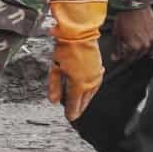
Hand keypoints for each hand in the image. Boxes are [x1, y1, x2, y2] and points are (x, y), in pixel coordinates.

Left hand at [48, 0, 108, 120]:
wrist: (80, 34)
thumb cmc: (65, 49)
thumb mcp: (55, 69)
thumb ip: (54, 86)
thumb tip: (53, 101)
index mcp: (78, 84)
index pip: (74, 103)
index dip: (71, 111)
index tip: (69, 118)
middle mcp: (90, 82)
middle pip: (84, 100)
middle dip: (78, 107)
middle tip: (74, 114)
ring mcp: (96, 76)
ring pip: (91, 93)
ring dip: (85, 100)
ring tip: (81, 105)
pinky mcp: (99, 69)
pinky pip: (95, 85)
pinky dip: (90, 90)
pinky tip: (88, 91)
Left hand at [110, 6, 152, 61]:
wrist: (135, 5)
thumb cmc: (124, 19)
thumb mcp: (117, 34)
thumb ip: (117, 48)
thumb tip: (115, 58)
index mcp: (134, 47)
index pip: (128, 59)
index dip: (122, 58)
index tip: (118, 56)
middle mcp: (144, 46)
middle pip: (137, 56)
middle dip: (130, 55)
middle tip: (125, 52)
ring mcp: (151, 41)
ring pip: (146, 53)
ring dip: (140, 53)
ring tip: (135, 51)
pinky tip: (150, 54)